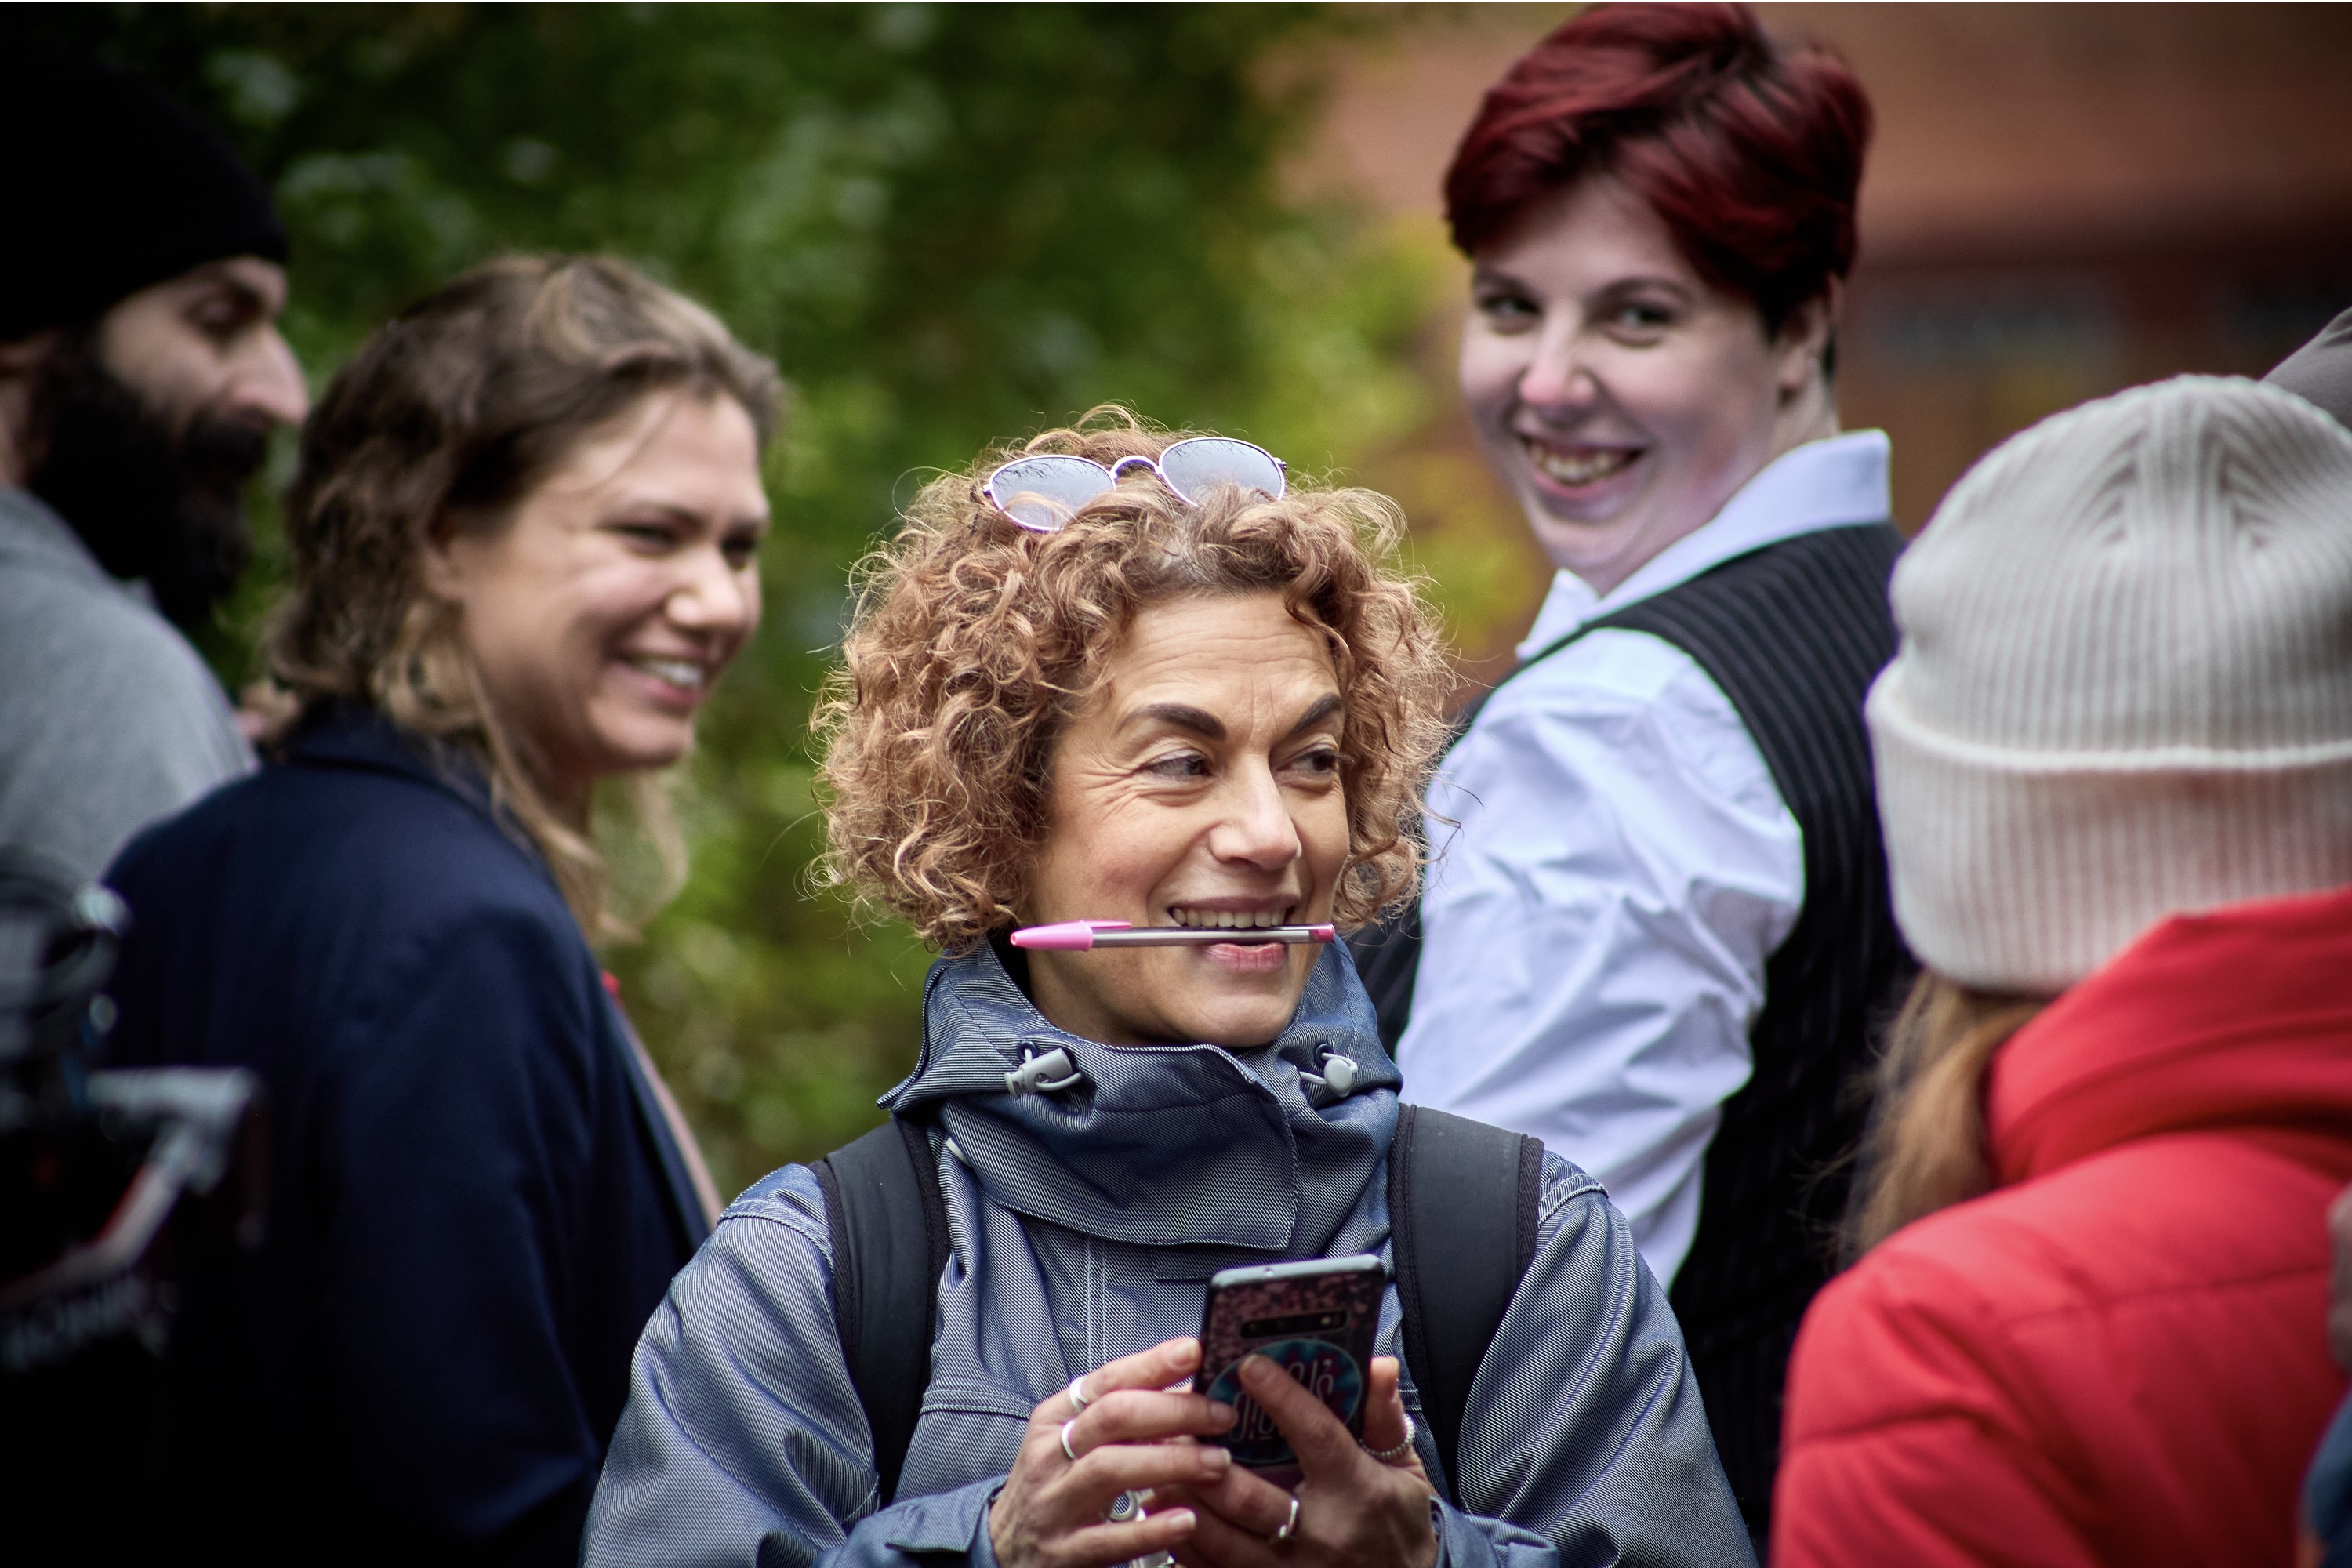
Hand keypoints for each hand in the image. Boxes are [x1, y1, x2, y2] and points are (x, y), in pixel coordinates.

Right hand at [989, 1337, 1237, 1567]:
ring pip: (1110, 1469)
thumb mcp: (1074, 1442)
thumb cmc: (1055, 1487)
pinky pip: (1110, 1538)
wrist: (1006, 1550)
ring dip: (1171, 1461)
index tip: (1194, 1351)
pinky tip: (1187, 1519)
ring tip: (1217, 1463)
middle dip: (1174, 1411)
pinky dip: (1152, 1527)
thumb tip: (1187, 1386)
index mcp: (1055, 1419)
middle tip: (1222, 1415)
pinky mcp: (1065, 1551)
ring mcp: (1055, 1504)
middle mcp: (1050, 1455)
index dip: (1152, 1364)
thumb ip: (1123, 1416)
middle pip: (1113, 1417)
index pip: (1106, 1380)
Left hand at [1161, 1354, 1435, 1567]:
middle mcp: (1321, 1534)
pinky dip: (1187, 1548)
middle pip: (1254, 1498)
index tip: (1250, 1366)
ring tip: (1157, 1470)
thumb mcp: (1405, 1469)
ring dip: (1186, 1505)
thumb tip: (1377, 1365)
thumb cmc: (1399, 1524)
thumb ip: (1383, 1417)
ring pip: (1225, 1543)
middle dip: (1208, 1464)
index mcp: (1356, 1491)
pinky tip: (1166, 1519)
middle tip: (1175, 1427)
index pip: (1316, 1437)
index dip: (1282, 1399)